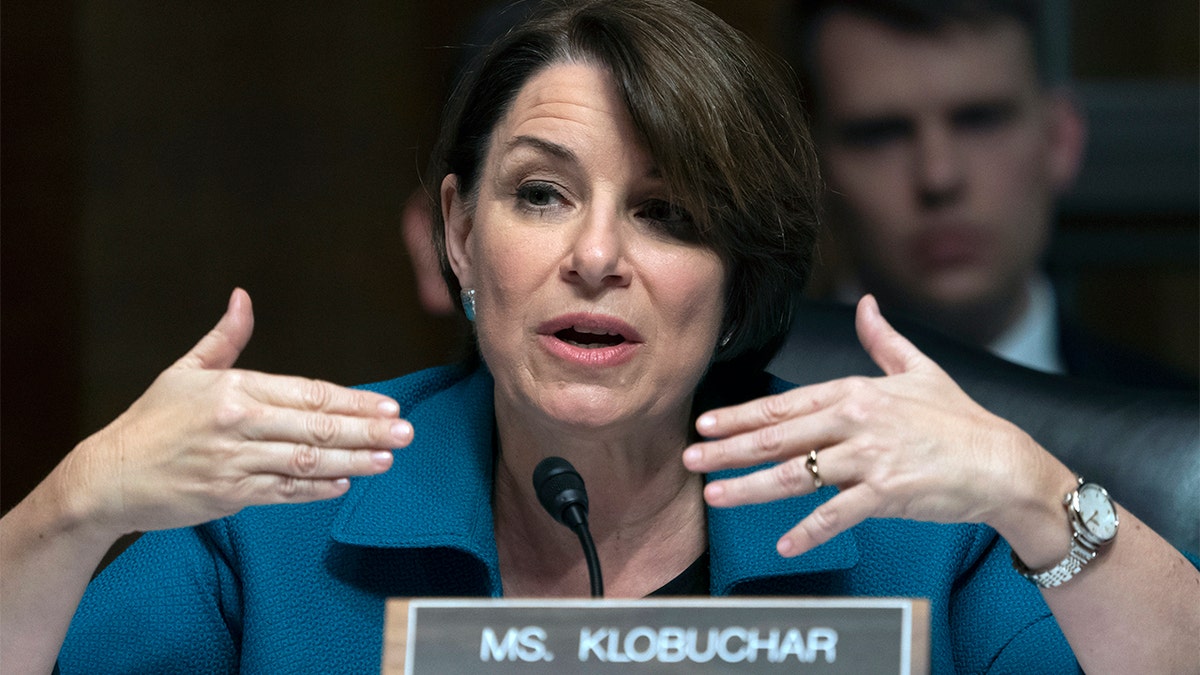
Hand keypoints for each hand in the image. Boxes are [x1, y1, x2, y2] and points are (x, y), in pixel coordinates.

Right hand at [60, 289, 412, 536]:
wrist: (108, 476)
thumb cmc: (151, 421)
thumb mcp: (185, 371)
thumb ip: (225, 338)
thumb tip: (243, 298)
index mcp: (235, 389)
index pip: (309, 394)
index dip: (353, 401)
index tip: (388, 404)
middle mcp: (239, 424)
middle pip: (317, 428)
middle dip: (368, 429)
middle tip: (406, 432)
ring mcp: (236, 463)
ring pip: (308, 462)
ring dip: (354, 460)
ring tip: (388, 458)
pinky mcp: (230, 496)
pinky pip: (284, 492)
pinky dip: (317, 489)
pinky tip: (346, 483)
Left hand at [683, 295, 1066, 557]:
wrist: (1003, 464)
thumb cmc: (960, 420)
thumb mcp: (921, 370)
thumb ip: (884, 340)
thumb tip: (865, 303)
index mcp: (857, 393)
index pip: (785, 405)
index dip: (740, 414)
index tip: (706, 424)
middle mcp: (857, 421)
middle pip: (778, 437)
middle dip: (728, 449)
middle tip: (690, 458)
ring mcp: (871, 458)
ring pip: (796, 475)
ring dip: (750, 487)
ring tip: (714, 497)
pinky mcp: (888, 493)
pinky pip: (838, 515)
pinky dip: (810, 532)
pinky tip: (784, 545)